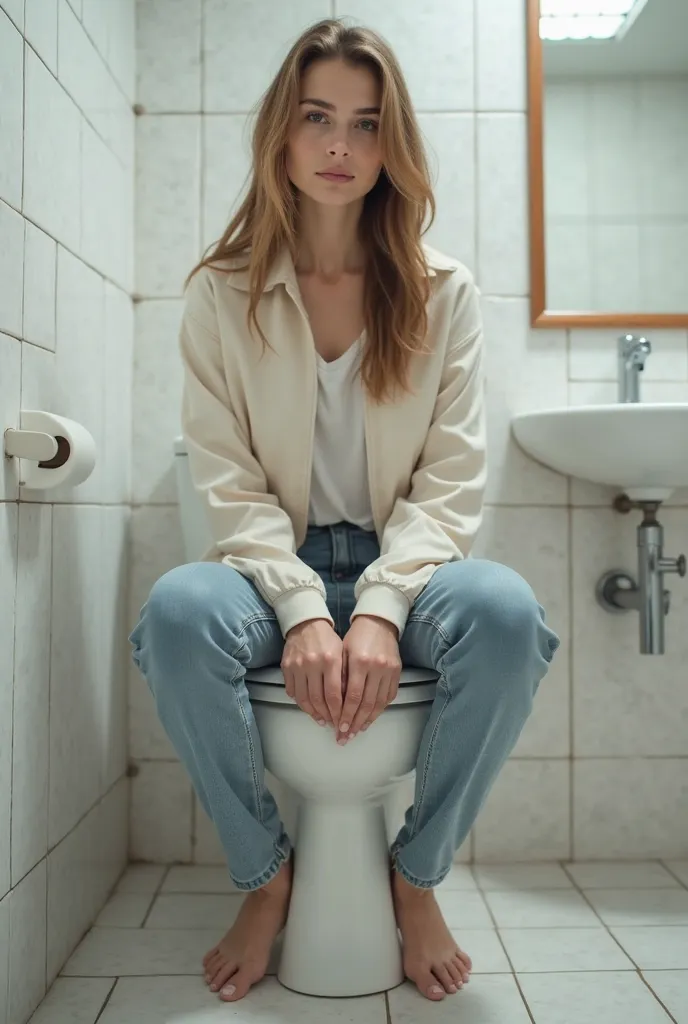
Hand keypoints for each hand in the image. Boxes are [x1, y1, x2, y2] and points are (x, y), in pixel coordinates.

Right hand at [281, 619, 343, 727]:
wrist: (306, 624)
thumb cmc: (328, 639)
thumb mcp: (342, 653)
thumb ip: (344, 676)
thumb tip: (348, 703)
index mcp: (330, 660)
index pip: (334, 694)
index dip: (338, 712)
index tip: (342, 721)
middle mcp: (312, 663)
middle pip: (318, 699)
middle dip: (327, 715)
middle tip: (333, 724)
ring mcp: (297, 666)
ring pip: (304, 698)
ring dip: (314, 713)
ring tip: (322, 720)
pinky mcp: (286, 667)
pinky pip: (292, 691)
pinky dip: (301, 703)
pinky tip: (309, 708)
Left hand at [338, 616, 401, 743]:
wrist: (378, 623)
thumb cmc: (356, 637)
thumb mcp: (342, 653)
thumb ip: (340, 677)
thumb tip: (335, 705)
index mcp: (360, 661)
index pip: (353, 696)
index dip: (346, 715)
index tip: (339, 727)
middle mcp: (376, 667)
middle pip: (366, 703)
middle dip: (355, 723)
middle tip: (346, 736)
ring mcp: (389, 670)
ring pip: (379, 703)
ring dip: (367, 720)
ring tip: (357, 731)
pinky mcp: (397, 672)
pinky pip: (389, 696)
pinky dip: (379, 710)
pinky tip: (370, 718)